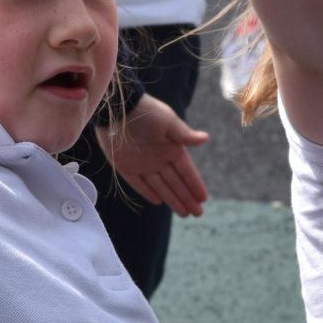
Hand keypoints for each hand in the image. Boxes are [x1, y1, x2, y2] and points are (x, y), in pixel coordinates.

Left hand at [100, 92, 208, 216]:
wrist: (117, 109)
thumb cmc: (146, 111)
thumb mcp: (168, 122)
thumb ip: (184, 135)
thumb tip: (205, 139)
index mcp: (172, 147)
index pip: (187, 171)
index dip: (195, 185)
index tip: (203, 199)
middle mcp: (159, 158)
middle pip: (176, 183)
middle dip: (187, 198)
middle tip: (198, 213)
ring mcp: (143, 164)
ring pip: (160, 186)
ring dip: (172, 199)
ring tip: (184, 213)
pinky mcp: (125, 166)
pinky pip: (139, 183)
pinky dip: (148, 192)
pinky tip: (158, 201)